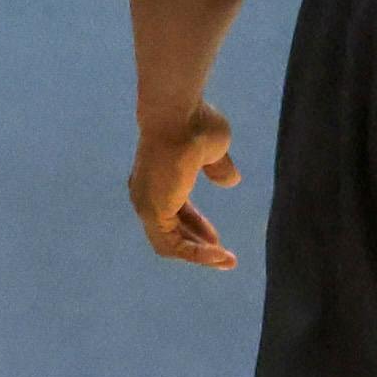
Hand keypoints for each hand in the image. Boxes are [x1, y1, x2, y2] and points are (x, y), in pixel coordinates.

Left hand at [131, 102, 241, 268]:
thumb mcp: (214, 150)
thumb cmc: (195, 124)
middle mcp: (147, 194)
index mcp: (157, 179)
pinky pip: (173, 245)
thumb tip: (231, 180)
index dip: (196, 226)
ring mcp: (146, 203)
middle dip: (198, 246)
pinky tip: (218, 255)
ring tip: (226, 261)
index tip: (217, 239)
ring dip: (198, 256)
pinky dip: (195, 254)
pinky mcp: (153, 212)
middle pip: (170, 232)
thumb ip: (218, 168)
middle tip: (223, 257)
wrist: (180, 115)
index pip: (175, 212)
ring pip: (169, 244)